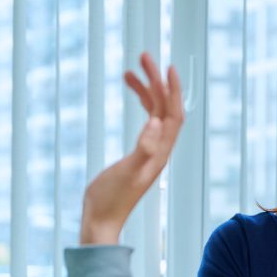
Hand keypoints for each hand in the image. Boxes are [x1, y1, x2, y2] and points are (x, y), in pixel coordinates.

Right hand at [80, 53, 183, 244]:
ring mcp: (148, 152)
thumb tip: (155, 122)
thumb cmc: (113, 199)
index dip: (173, 90)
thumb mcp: (128, 172)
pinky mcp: (136, 155)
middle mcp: (158, 150)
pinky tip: (130, 96)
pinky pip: (144, 122)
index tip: (167, 66)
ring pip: (154, 113)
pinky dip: (139, 105)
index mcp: (159, 152)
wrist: (102, 220)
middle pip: (164, 108)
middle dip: (156, 81)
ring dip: (145, 90)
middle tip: (143, 56)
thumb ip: (142, 148)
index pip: (174, 114)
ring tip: (128, 71)